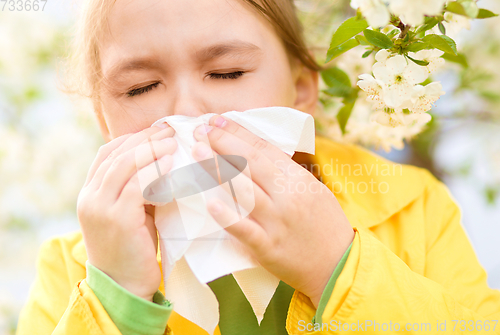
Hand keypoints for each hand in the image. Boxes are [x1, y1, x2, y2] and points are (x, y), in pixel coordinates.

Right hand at [77, 124, 176, 300]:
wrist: (124, 286)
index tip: (156, 130)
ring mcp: (101, 207)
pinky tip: (171, 163)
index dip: (131, 138)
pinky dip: (155, 171)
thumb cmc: (134, 248)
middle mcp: (90, 197)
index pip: (106, 153)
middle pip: (117, 154)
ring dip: (151, 150)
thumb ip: (137, 188)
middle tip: (169, 130)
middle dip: (145, 139)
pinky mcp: (118, 218)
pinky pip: (138, 186)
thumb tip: (162, 161)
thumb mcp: (131, 212)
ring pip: (126, 165)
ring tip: (173, 142)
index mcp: (90, 193)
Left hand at [191, 115, 354, 308]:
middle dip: (224, 142)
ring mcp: (277, 221)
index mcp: (298, 179)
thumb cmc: (323, 224)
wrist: (339, 264)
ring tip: (196, 151)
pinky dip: (228, 217)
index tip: (217, 119)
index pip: (264, 148)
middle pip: (251, 162)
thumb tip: (257, 153)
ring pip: (244, 190)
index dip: (238, 132)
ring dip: (218, 169)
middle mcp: (287, 196)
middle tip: (200, 129)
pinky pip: (246, 230)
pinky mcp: (268, 246)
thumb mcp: (312, 190)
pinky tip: (210, 204)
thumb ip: (286, 173)